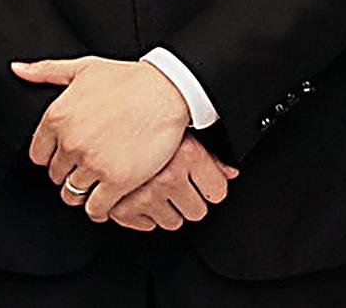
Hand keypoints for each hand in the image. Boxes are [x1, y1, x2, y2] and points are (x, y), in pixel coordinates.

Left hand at [12, 56, 189, 220]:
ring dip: (84, 191)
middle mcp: (71, 142)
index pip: (38, 156)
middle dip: (71, 171)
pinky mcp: (116, 180)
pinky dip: (100, 207)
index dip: (54, 155)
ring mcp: (93, 163)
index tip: (69, 153)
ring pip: (72, 195)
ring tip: (99, 180)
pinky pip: (95, 208)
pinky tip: (109, 196)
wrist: (169, 89)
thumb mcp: (85, 67)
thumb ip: (47, 70)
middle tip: (90, 162)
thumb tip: (19, 70)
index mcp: (58, 117)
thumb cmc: (130, 78)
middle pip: (57, 176)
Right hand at [109, 133, 238, 231]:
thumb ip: (213, 158)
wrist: (114, 119)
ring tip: (160, 185)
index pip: (218, 193)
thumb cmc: (153, 123)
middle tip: (179, 181)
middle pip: (197, 212)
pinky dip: (146, 213)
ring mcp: (144, 194)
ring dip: (168, 208)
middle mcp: (167, 176)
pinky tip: (143, 193)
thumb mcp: (188, 134)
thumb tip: (231, 174)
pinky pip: (147, 226)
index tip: (202, 179)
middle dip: (191, 200)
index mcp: (188, 154)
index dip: (212, 186)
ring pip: (173, 223)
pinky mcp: (123, 208)